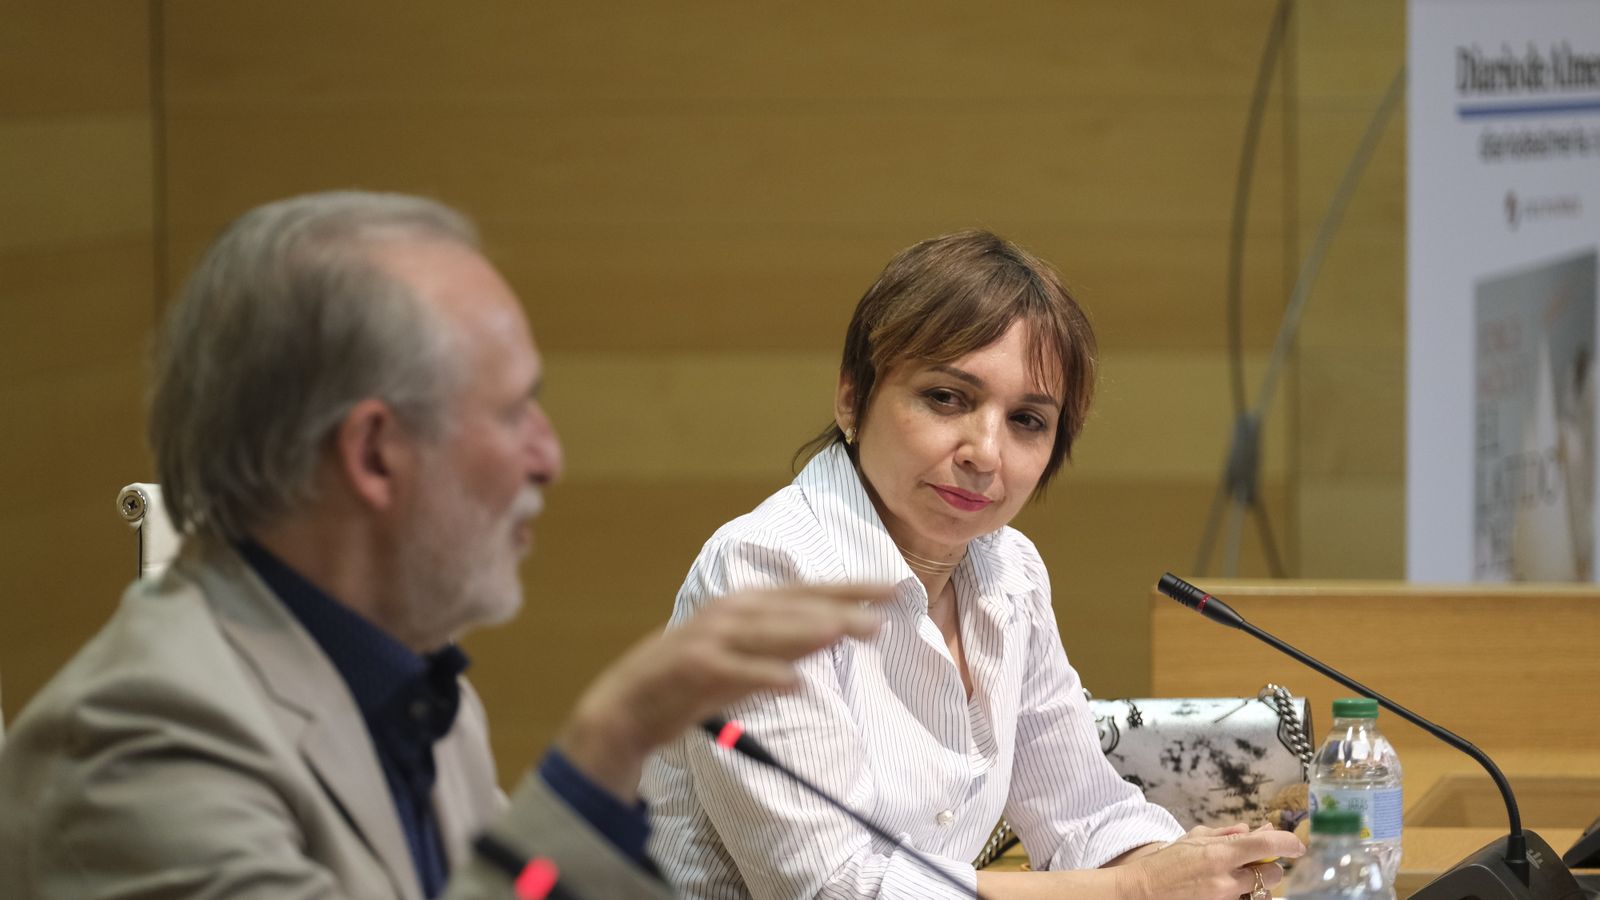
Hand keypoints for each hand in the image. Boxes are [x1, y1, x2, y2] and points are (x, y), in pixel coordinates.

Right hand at [554, 584, 889, 799]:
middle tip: (883, 611)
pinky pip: (734, 670)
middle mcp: (730, 612)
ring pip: (767, 630)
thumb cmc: (694, 681)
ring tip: (843, 630)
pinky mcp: (692, 667)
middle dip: (839, 606)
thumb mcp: (751, 659)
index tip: (893, 589)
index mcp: (746, 604)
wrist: (629, 705)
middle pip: (793, 606)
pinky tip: (793, 683)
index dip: (851, 588)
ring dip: (805, 630)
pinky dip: (762, 675)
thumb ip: (790, 644)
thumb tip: (840, 629)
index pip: (808, 591)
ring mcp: (710, 637)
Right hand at [1120, 823, 1303, 899]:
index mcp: (1218, 853)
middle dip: (1268, 867)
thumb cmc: (1166, 862)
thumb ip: (1225, 833)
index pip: (1265, 846)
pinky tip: (1231, 888)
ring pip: (1261, 892)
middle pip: (1271, 874)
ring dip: (1257, 884)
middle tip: (1256, 863)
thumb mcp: (1193, 838)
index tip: (1297, 846)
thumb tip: (1254, 829)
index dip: (1287, 843)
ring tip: (1237, 878)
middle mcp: (1225, 878)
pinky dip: (1244, 894)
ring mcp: (1224, 898)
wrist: (1144, 891)